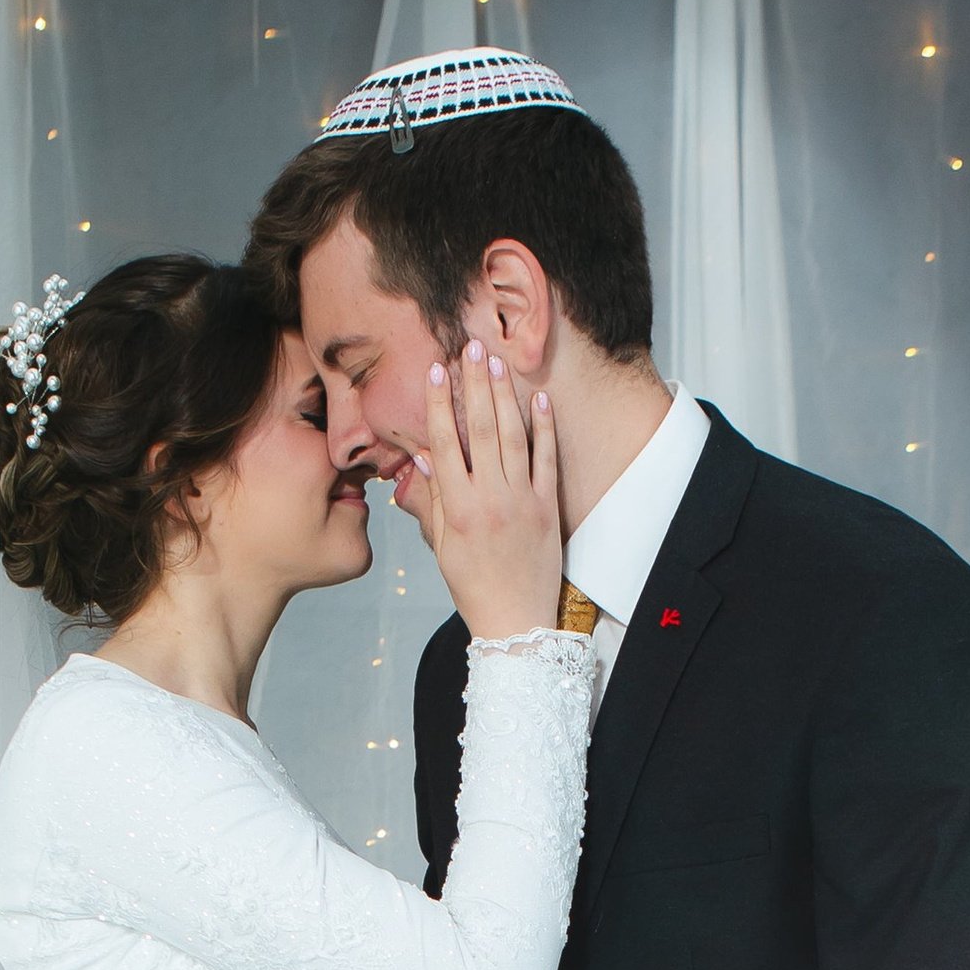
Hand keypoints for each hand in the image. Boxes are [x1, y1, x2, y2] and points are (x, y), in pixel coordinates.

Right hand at [408, 341, 563, 642]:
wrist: (516, 622)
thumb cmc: (474, 587)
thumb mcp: (443, 547)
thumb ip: (434, 501)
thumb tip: (421, 459)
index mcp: (459, 509)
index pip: (445, 444)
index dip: (440, 404)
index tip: (437, 370)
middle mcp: (490, 499)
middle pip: (480, 430)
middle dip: (475, 385)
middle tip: (471, 347)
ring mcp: (522, 501)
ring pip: (512, 436)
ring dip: (504, 396)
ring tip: (497, 362)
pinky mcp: (548, 508)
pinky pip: (546, 460)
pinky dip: (543, 428)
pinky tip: (537, 398)